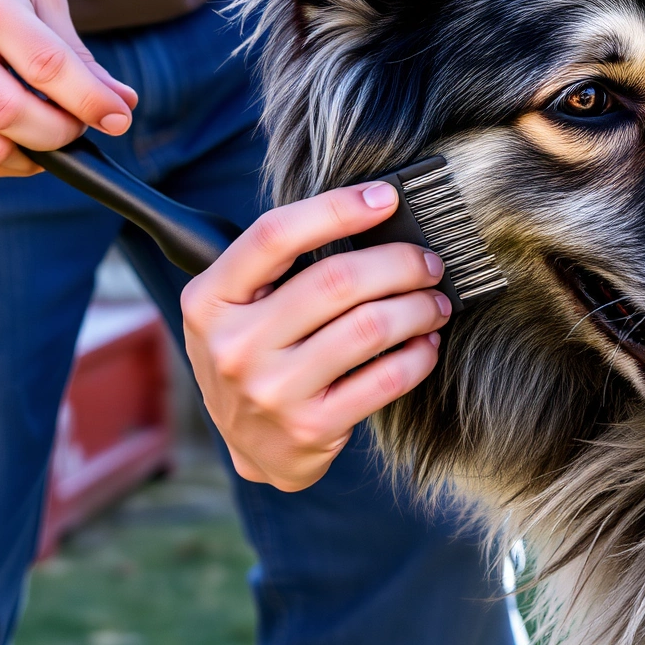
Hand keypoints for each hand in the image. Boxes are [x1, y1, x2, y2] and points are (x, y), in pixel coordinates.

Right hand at [0, 0, 137, 175]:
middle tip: (80, 124)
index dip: (91, 101)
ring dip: (39, 152)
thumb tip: (122, 103)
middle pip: (17, 115)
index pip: (48, 68)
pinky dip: (9, 160)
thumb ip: (77, 52)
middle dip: (64, 132)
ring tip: (53, 131)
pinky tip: (23, 143)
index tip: (119, 119)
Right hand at [182, 181, 449, 490]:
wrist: (252, 446)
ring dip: (419, 307)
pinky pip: (386, 379)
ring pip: (370, 327)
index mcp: (210, 300)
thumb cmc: (255, 355)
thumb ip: (281, 265)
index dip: (338, 209)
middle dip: (399, 263)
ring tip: (435, 303)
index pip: (275, 235)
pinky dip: (419, 355)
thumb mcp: (237, 307)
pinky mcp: (311, 428)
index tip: (388, 198)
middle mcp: (234, 345)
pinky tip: (426, 343)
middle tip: (428, 263)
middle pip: (336, 280)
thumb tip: (373, 212)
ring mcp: (271, 391)